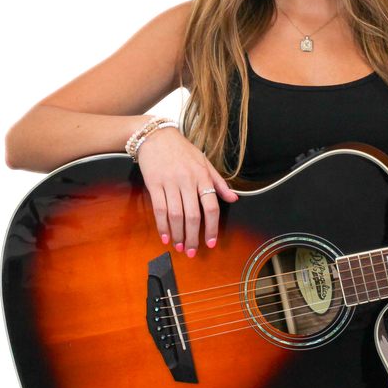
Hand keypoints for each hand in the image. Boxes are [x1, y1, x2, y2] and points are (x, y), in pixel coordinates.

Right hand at [137, 127, 237, 255]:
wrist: (157, 136)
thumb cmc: (182, 150)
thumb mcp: (205, 162)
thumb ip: (219, 182)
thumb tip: (234, 198)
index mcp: (202, 176)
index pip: (211, 206)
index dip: (212, 227)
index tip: (211, 242)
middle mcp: (187, 181)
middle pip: (193, 216)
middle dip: (193, 237)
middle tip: (192, 252)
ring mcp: (170, 183)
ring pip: (176, 215)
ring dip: (178, 235)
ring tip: (179, 247)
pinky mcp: (154, 184)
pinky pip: (159, 209)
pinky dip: (162, 226)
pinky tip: (165, 236)